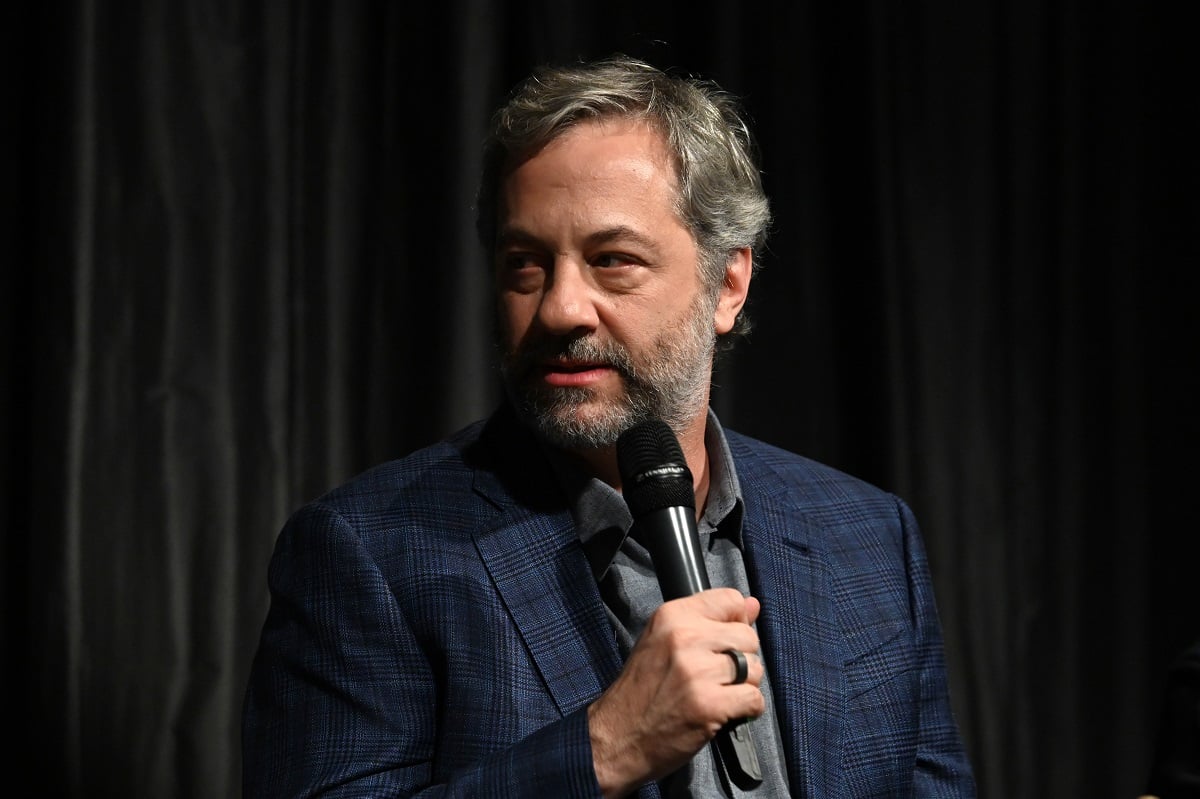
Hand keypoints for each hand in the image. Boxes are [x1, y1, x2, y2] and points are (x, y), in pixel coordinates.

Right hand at [587, 588, 764, 796]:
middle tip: (716, 676)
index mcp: (672, 616)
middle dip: (741, 659)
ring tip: (717, 694)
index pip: (730, 600)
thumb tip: (752, 605)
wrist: (618, 737)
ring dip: (743, 687)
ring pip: (754, 669)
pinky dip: (746, 710)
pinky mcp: (710, 705)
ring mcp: (698, 672)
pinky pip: (754, 699)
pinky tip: (724, 711)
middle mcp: (685, 638)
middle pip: (748, 637)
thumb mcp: (663, 641)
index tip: (723, 641)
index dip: (735, 622)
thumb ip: (708, 621)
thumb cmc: (642, 691)